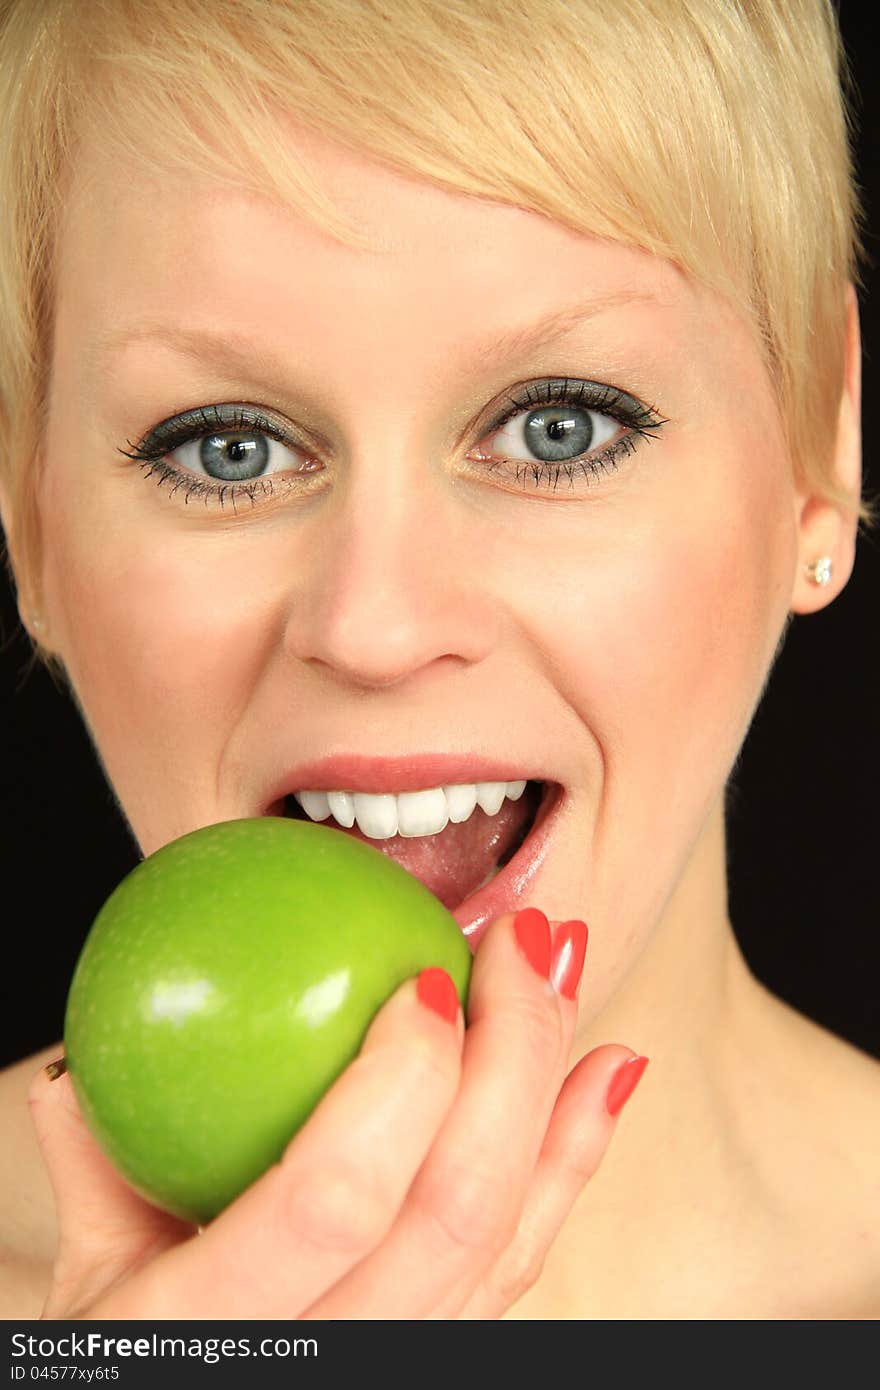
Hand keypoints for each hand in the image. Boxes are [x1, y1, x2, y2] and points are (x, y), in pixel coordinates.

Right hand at [29, 908, 645, 1318]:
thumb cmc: (133, 1355)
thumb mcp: (85, 1285)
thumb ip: (95, 1166)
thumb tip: (94, 1062)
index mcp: (223, 1332)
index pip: (336, 1203)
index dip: (400, 1088)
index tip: (427, 981)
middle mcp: (340, 1359)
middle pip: (460, 1212)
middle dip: (516, 1058)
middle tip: (527, 938)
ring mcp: (411, 1362)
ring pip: (513, 1238)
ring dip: (563, 1094)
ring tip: (575, 971)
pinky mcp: (454, 1345)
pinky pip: (526, 1257)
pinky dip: (574, 1155)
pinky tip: (605, 1075)